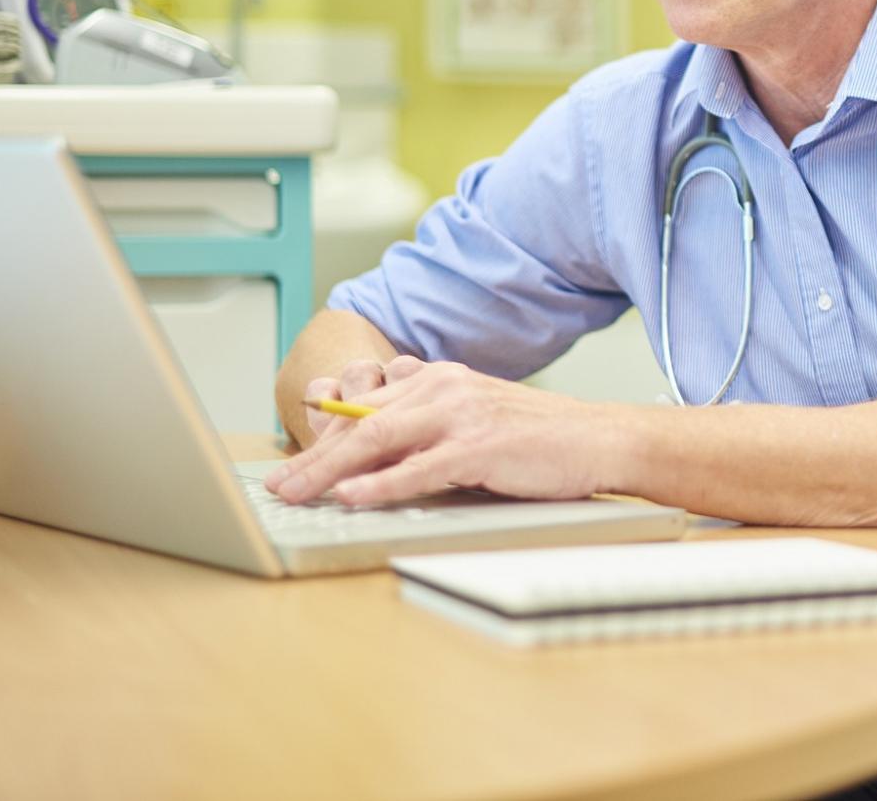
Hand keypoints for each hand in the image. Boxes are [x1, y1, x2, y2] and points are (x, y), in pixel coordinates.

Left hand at [264, 361, 621, 507]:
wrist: (599, 439)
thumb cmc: (538, 438)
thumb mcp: (474, 418)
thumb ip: (429, 421)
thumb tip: (379, 445)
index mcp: (439, 379)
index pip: (366, 404)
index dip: (322, 435)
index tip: (292, 462)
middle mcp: (444, 387)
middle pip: (362, 422)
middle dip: (312, 456)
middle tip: (278, 486)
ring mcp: (461, 415)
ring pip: (379, 440)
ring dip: (329, 470)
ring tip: (297, 493)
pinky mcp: (480, 447)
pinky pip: (419, 468)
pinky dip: (381, 484)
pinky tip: (352, 497)